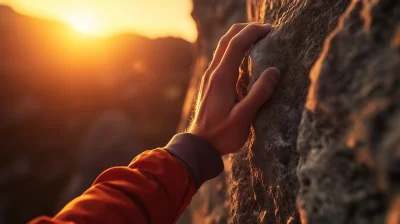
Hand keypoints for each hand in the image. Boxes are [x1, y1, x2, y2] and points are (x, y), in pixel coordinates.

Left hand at [188, 23, 279, 155]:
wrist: (199, 144)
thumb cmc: (222, 134)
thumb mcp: (244, 117)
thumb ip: (259, 93)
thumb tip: (274, 71)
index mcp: (221, 77)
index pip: (236, 44)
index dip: (253, 32)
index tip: (270, 30)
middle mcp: (213, 73)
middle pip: (227, 39)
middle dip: (246, 29)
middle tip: (266, 29)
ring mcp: (210, 77)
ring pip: (223, 47)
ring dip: (240, 37)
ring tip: (259, 37)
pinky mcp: (211, 83)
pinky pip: (222, 58)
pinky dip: (235, 49)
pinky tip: (247, 56)